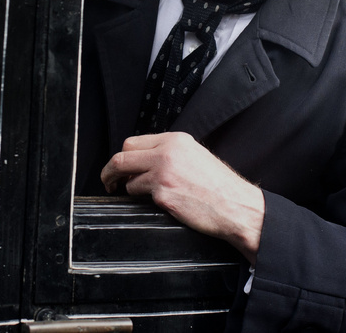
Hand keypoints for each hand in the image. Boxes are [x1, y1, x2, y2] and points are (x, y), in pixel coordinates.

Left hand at [101, 132, 264, 263]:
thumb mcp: (195, 155)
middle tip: (110, 182)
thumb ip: (171, 152)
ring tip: (143, 195)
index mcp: (176, 140)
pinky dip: (142, 200)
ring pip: (126, 178)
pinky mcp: (162, 193)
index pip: (133, 142)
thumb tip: (145, 159)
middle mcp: (167, 152)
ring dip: (129, 188)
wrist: (235, 205)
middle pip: (122, 156)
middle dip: (111, 171)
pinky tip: (159, 202)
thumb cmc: (219, 186)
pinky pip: (137, 195)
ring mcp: (163, 172)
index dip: (124, 157)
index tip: (121, 168)